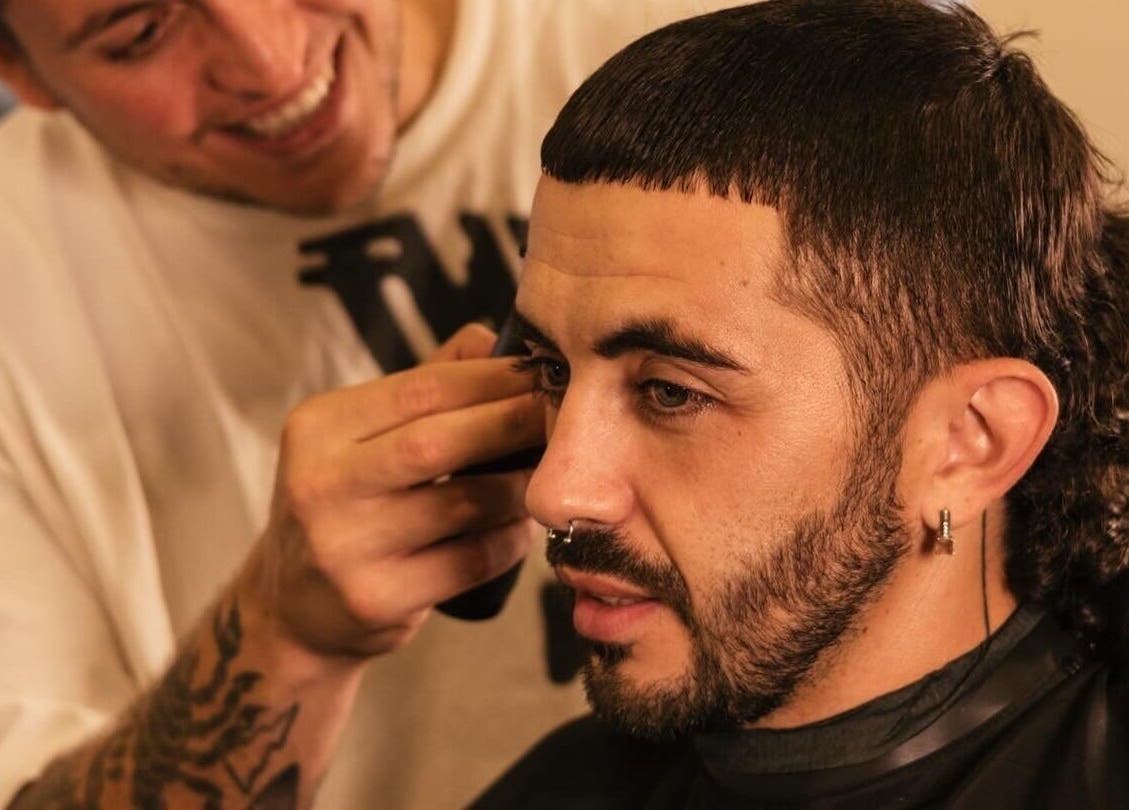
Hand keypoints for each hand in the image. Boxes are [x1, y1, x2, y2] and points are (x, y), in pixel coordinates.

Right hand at [243, 325, 541, 659]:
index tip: (542, 373)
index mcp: (318, 427)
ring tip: (547, 474)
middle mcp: (320, 484)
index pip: (420, 388)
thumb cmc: (346, 506)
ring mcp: (343, 547)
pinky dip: (508, 540)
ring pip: (464, 503)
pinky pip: (470, 560)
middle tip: (562, 417)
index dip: (491, 379)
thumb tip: (493, 338)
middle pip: (438, 441)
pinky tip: (520, 528)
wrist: (294, 609)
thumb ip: (422, 387)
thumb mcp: (359, 438)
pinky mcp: (375, 599)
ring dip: (519, 486)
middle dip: (513, 423)